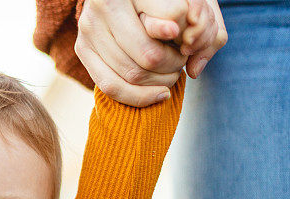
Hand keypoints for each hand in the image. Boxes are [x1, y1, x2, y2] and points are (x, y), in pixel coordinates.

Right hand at [75, 0, 225, 105]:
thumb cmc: (165, 0)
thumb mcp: (192, 1)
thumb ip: (207, 26)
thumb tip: (192, 69)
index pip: (174, 16)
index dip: (187, 35)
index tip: (190, 41)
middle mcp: (105, 3)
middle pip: (149, 54)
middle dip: (173, 65)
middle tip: (182, 61)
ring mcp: (90, 27)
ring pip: (131, 73)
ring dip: (160, 82)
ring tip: (171, 74)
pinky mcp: (82, 48)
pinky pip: (110, 86)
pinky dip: (138, 97)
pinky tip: (159, 94)